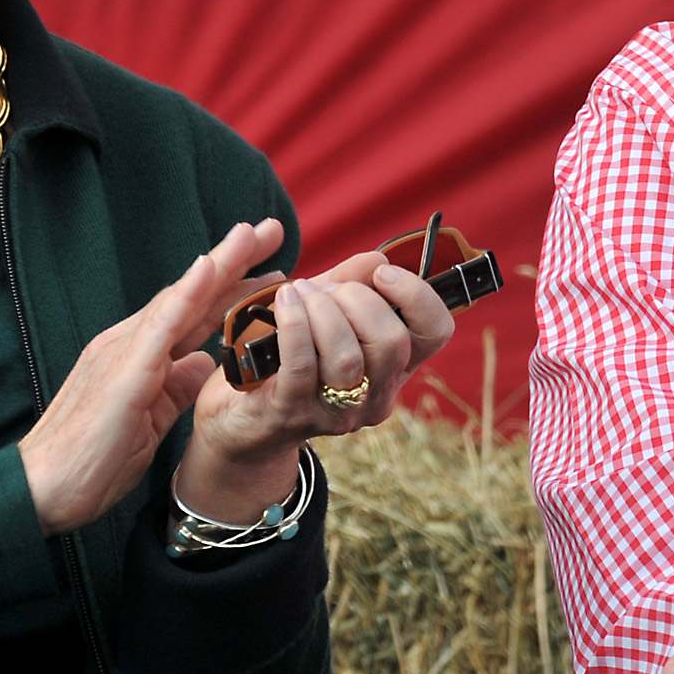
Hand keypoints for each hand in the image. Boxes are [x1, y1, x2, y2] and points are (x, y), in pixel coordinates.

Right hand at [16, 218, 285, 534]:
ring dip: (217, 264)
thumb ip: (176, 386)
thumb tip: (207, 363)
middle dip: (233, 262)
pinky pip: (159, 327)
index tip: (270, 266)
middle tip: (272, 228)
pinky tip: (208, 268)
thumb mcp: (150, 420)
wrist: (41, 490)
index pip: (193, 313)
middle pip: (191, 295)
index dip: (231, 287)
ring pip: (179, 299)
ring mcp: (124, 353)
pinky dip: (185, 295)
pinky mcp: (123, 373)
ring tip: (249, 234)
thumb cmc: (91, 461)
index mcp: (139, 355)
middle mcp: (131, 343)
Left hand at [175, 252, 455, 520]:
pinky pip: (302, 367)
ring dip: (322, 311)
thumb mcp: (324, 312)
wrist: (238, 414)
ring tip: (298, 294)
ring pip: (348, 359)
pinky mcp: (292, 414)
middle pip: (392, 343)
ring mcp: (335, 412)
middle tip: (326, 290)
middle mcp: (375, 396)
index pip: (435, 332)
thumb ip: (351, 283)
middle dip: (357, 299)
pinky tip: (284, 301)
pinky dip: (294, 324)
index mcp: (395, 368)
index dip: (416, 295)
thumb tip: (378, 258)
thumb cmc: (288, 354)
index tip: (382, 274)